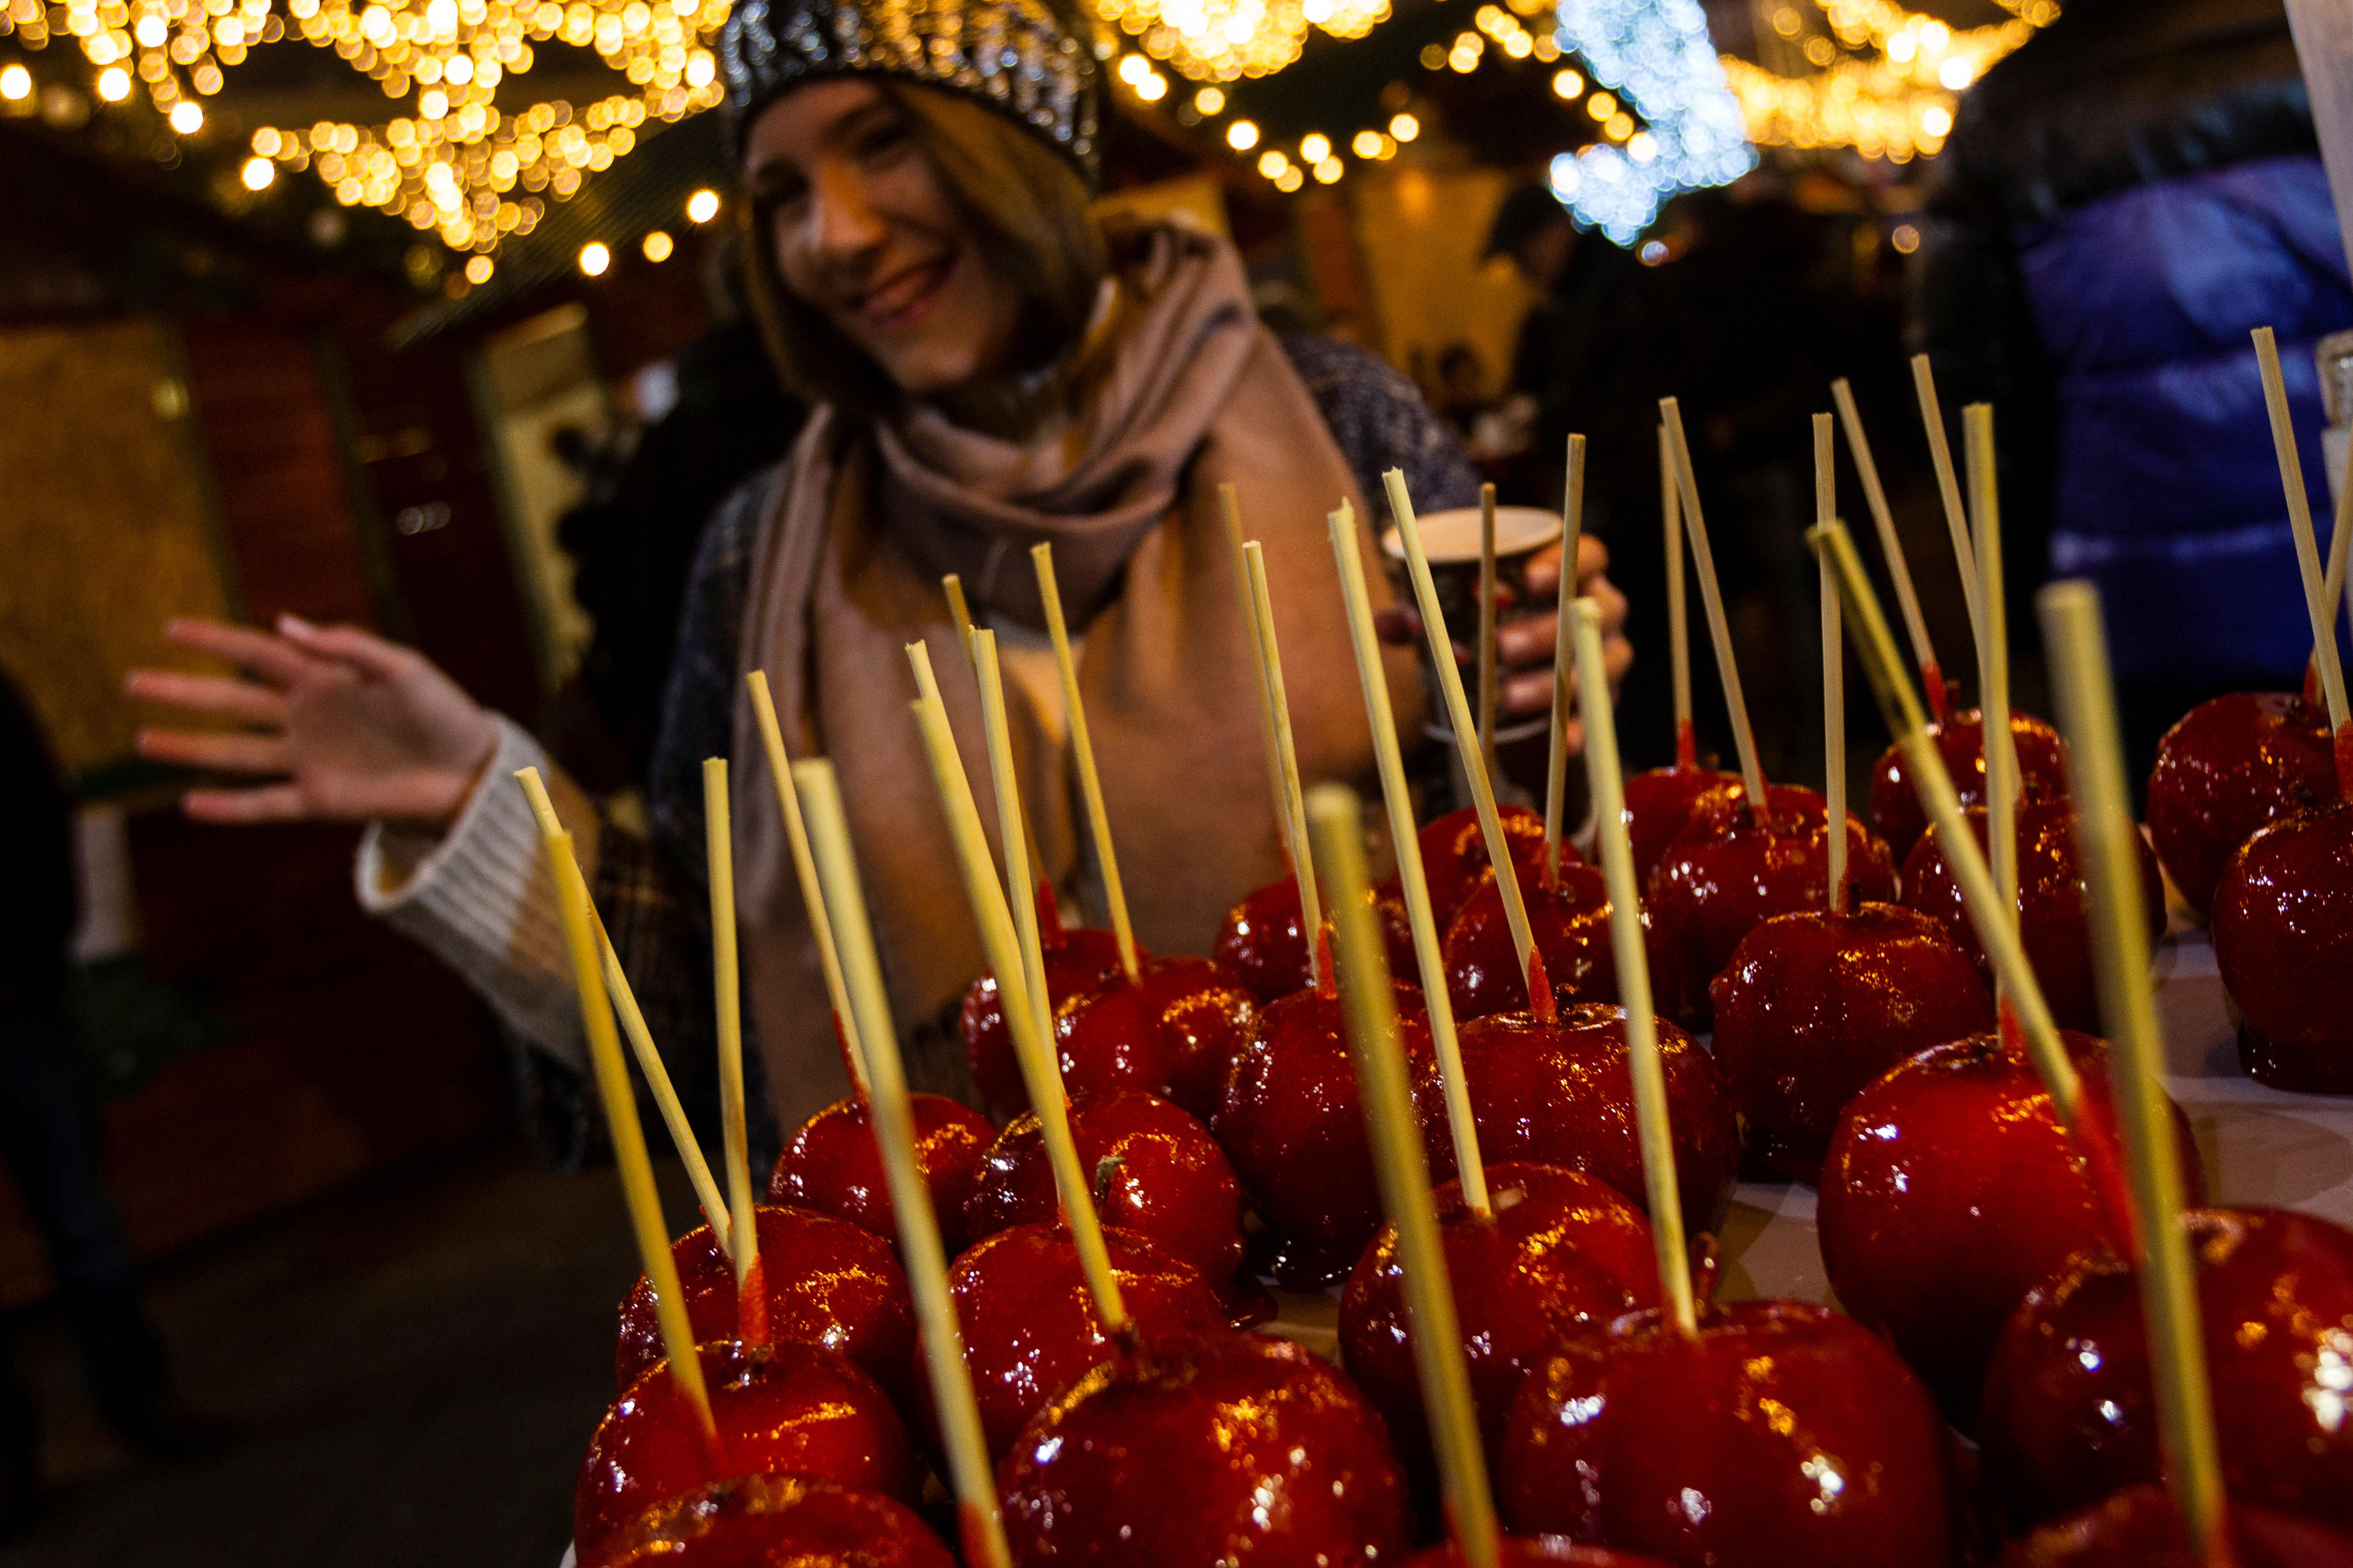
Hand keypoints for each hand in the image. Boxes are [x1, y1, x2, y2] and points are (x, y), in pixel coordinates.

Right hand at [126, 616, 499, 828]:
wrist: (472, 769)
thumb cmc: (444, 711)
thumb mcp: (404, 668)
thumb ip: (348, 646)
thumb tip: (285, 623)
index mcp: (324, 678)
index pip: (257, 653)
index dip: (216, 639)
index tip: (171, 628)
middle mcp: (307, 717)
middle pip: (231, 700)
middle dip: (183, 691)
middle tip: (132, 681)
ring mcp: (309, 759)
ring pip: (235, 752)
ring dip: (189, 747)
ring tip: (142, 740)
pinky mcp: (321, 800)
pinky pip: (266, 804)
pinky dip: (230, 808)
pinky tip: (190, 805)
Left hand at [1374, 534, 1632, 754]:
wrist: (1522, 681)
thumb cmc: (1486, 627)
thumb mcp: (1455, 614)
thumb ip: (1425, 612)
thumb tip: (1387, 621)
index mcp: (1573, 573)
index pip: (1586, 555)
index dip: (1563, 562)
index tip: (1525, 579)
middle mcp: (1600, 610)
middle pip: (1590, 611)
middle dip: (1545, 629)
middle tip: (1503, 646)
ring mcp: (1607, 655)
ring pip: (1595, 664)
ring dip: (1552, 681)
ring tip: (1510, 697)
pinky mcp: (1603, 700)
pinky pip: (1599, 716)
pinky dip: (1578, 729)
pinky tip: (1559, 743)